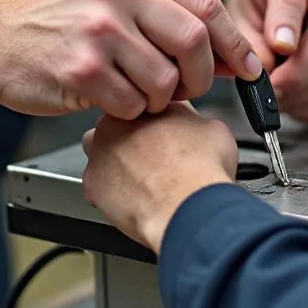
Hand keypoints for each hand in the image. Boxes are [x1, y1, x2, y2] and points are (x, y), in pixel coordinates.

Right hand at [0, 0, 262, 118]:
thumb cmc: (63, 18)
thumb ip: (172, 14)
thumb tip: (235, 55)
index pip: (207, 5)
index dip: (234, 43)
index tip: (249, 68)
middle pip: (195, 41)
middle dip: (202, 76)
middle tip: (191, 88)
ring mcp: (99, 28)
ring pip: (167, 79)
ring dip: (163, 97)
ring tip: (140, 89)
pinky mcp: (81, 68)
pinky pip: (133, 102)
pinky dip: (133, 110)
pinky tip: (114, 97)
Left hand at [81, 103, 237, 251]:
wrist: (185, 203)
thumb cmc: (201, 168)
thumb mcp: (214, 128)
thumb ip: (197, 121)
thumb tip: (199, 126)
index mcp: (148, 104)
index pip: (148, 105)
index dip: (159, 122)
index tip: (166, 134)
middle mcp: (120, 122)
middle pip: (120, 125)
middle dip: (132, 138)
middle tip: (154, 157)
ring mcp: (102, 151)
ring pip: (101, 151)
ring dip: (115, 162)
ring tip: (140, 179)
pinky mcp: (92, 182)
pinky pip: (96, 184)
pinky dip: (110, 193)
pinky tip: (132, 200)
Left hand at [224, 0, 307, 124]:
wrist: (269, 6)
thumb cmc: (254, 6)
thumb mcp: (236, 12)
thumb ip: (247, 40)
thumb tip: (267, 70)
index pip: (293, 0)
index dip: (285, 29)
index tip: (276, 49)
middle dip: (290, 82)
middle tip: (266, 93)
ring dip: (302, 101)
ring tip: (280, 97)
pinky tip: (300, 102)